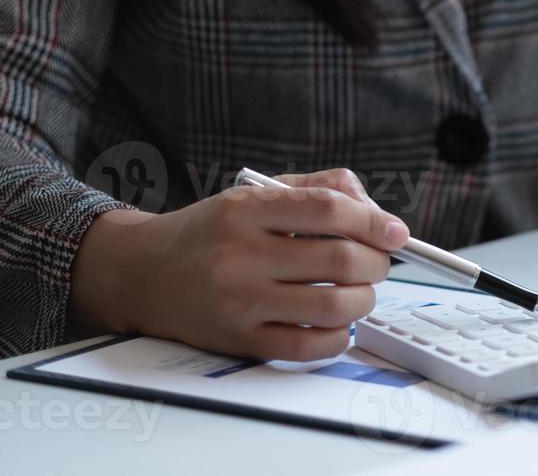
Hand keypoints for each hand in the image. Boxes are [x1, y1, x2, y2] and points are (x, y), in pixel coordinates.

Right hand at [70, 169, 408, 360]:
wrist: (141, 273)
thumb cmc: (210, 232)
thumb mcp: (256, 192)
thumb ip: (319, 189)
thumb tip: (377, 214)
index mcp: (247, 210)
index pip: (330, 209)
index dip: (375, 222)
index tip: (396, 232)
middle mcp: (241, 255)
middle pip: (340, 259)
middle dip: (376, 262)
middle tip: (377, 263)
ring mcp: (239, 301)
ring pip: (333, 305)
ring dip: (364, 299)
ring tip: (358, 291)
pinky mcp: (239, 340)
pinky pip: (307, 347)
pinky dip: (338, 337)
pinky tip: (337, 323)